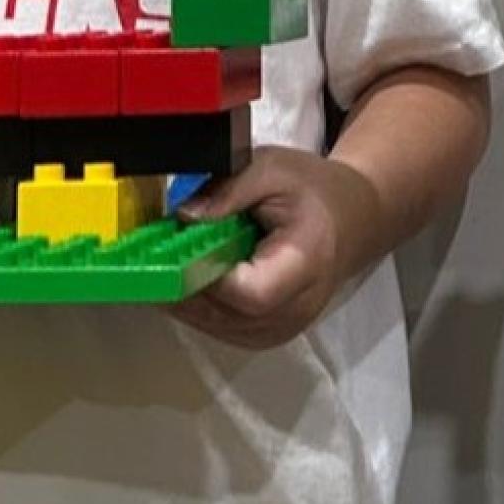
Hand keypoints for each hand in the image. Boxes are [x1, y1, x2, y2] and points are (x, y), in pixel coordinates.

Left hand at [170, 147, 387, 349]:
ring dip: (182, 295)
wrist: (347, 221)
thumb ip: (229, 189)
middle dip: (182, 281)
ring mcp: (280, 330)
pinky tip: (188, 274)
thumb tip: (183, 216)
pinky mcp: (265, 336)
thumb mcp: (273, 167)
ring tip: (170, 259)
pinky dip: (195, 304)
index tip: (173, 247)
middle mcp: (296, 309)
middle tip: (156, 250)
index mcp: (305, 264)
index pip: (249, 293)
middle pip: (223, 313)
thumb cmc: (312, 192)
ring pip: (212, 325)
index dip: (203, 275)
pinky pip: (217, 328)